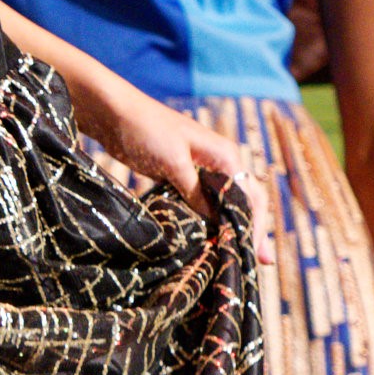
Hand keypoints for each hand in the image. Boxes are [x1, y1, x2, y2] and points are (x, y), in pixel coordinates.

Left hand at [79, 88, 271, 262]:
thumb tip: (216, 222)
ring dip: (230, 228)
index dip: (255, 227)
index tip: (255, 254)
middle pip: (243, 201)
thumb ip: (195, 192)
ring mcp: (200, 170)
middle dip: (251, 230)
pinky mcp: (180, 176)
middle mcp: (219, 162)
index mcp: (225, 155)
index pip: (250, 197)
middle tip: (260, 262)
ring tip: (236, 256)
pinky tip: (208, 239)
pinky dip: (208, 221)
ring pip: (223, 204)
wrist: (113, 112)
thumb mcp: (173, 163)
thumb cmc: (145, 129)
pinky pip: (201, 203)